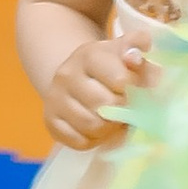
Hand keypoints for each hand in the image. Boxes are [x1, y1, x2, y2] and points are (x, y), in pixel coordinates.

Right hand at [43, 31, 148, 152]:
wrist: (76, 77)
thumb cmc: (111, 67)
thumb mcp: (126, 52)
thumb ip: (138, 48)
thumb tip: (135, 57)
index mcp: (89, 55)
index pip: (120, 79)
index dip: (134, 89)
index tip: (135, 88)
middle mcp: (67, 74)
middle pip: (104, 104)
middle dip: (122, 110)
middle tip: (124, 107)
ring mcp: (55, 98)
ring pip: (91, 125)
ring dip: (108, 127)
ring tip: (112, 119)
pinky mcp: (50, 120)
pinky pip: (78, 141)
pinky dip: (92, 140)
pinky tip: (96, 129)